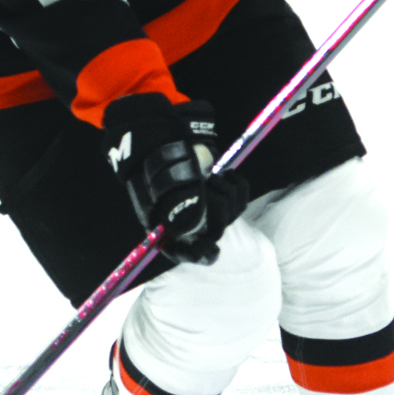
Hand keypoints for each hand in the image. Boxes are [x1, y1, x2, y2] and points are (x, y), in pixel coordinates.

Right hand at [102, 93, 246, 264]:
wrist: (162, 140)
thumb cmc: (153, 161)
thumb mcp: (159, 181)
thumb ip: (176, 205)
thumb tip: (192, 225)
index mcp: (167, 225)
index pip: (183, 251)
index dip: (198, 254)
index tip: (211, 251)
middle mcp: (189, 222)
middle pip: (215, 229)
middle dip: (216, 206)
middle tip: (207, 184)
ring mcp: (208, 210)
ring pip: (230, 213)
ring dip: (226, 191)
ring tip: (211, 176)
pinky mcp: (223, 196)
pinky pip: (240, 197)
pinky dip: (237, 184)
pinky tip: (225, 174)